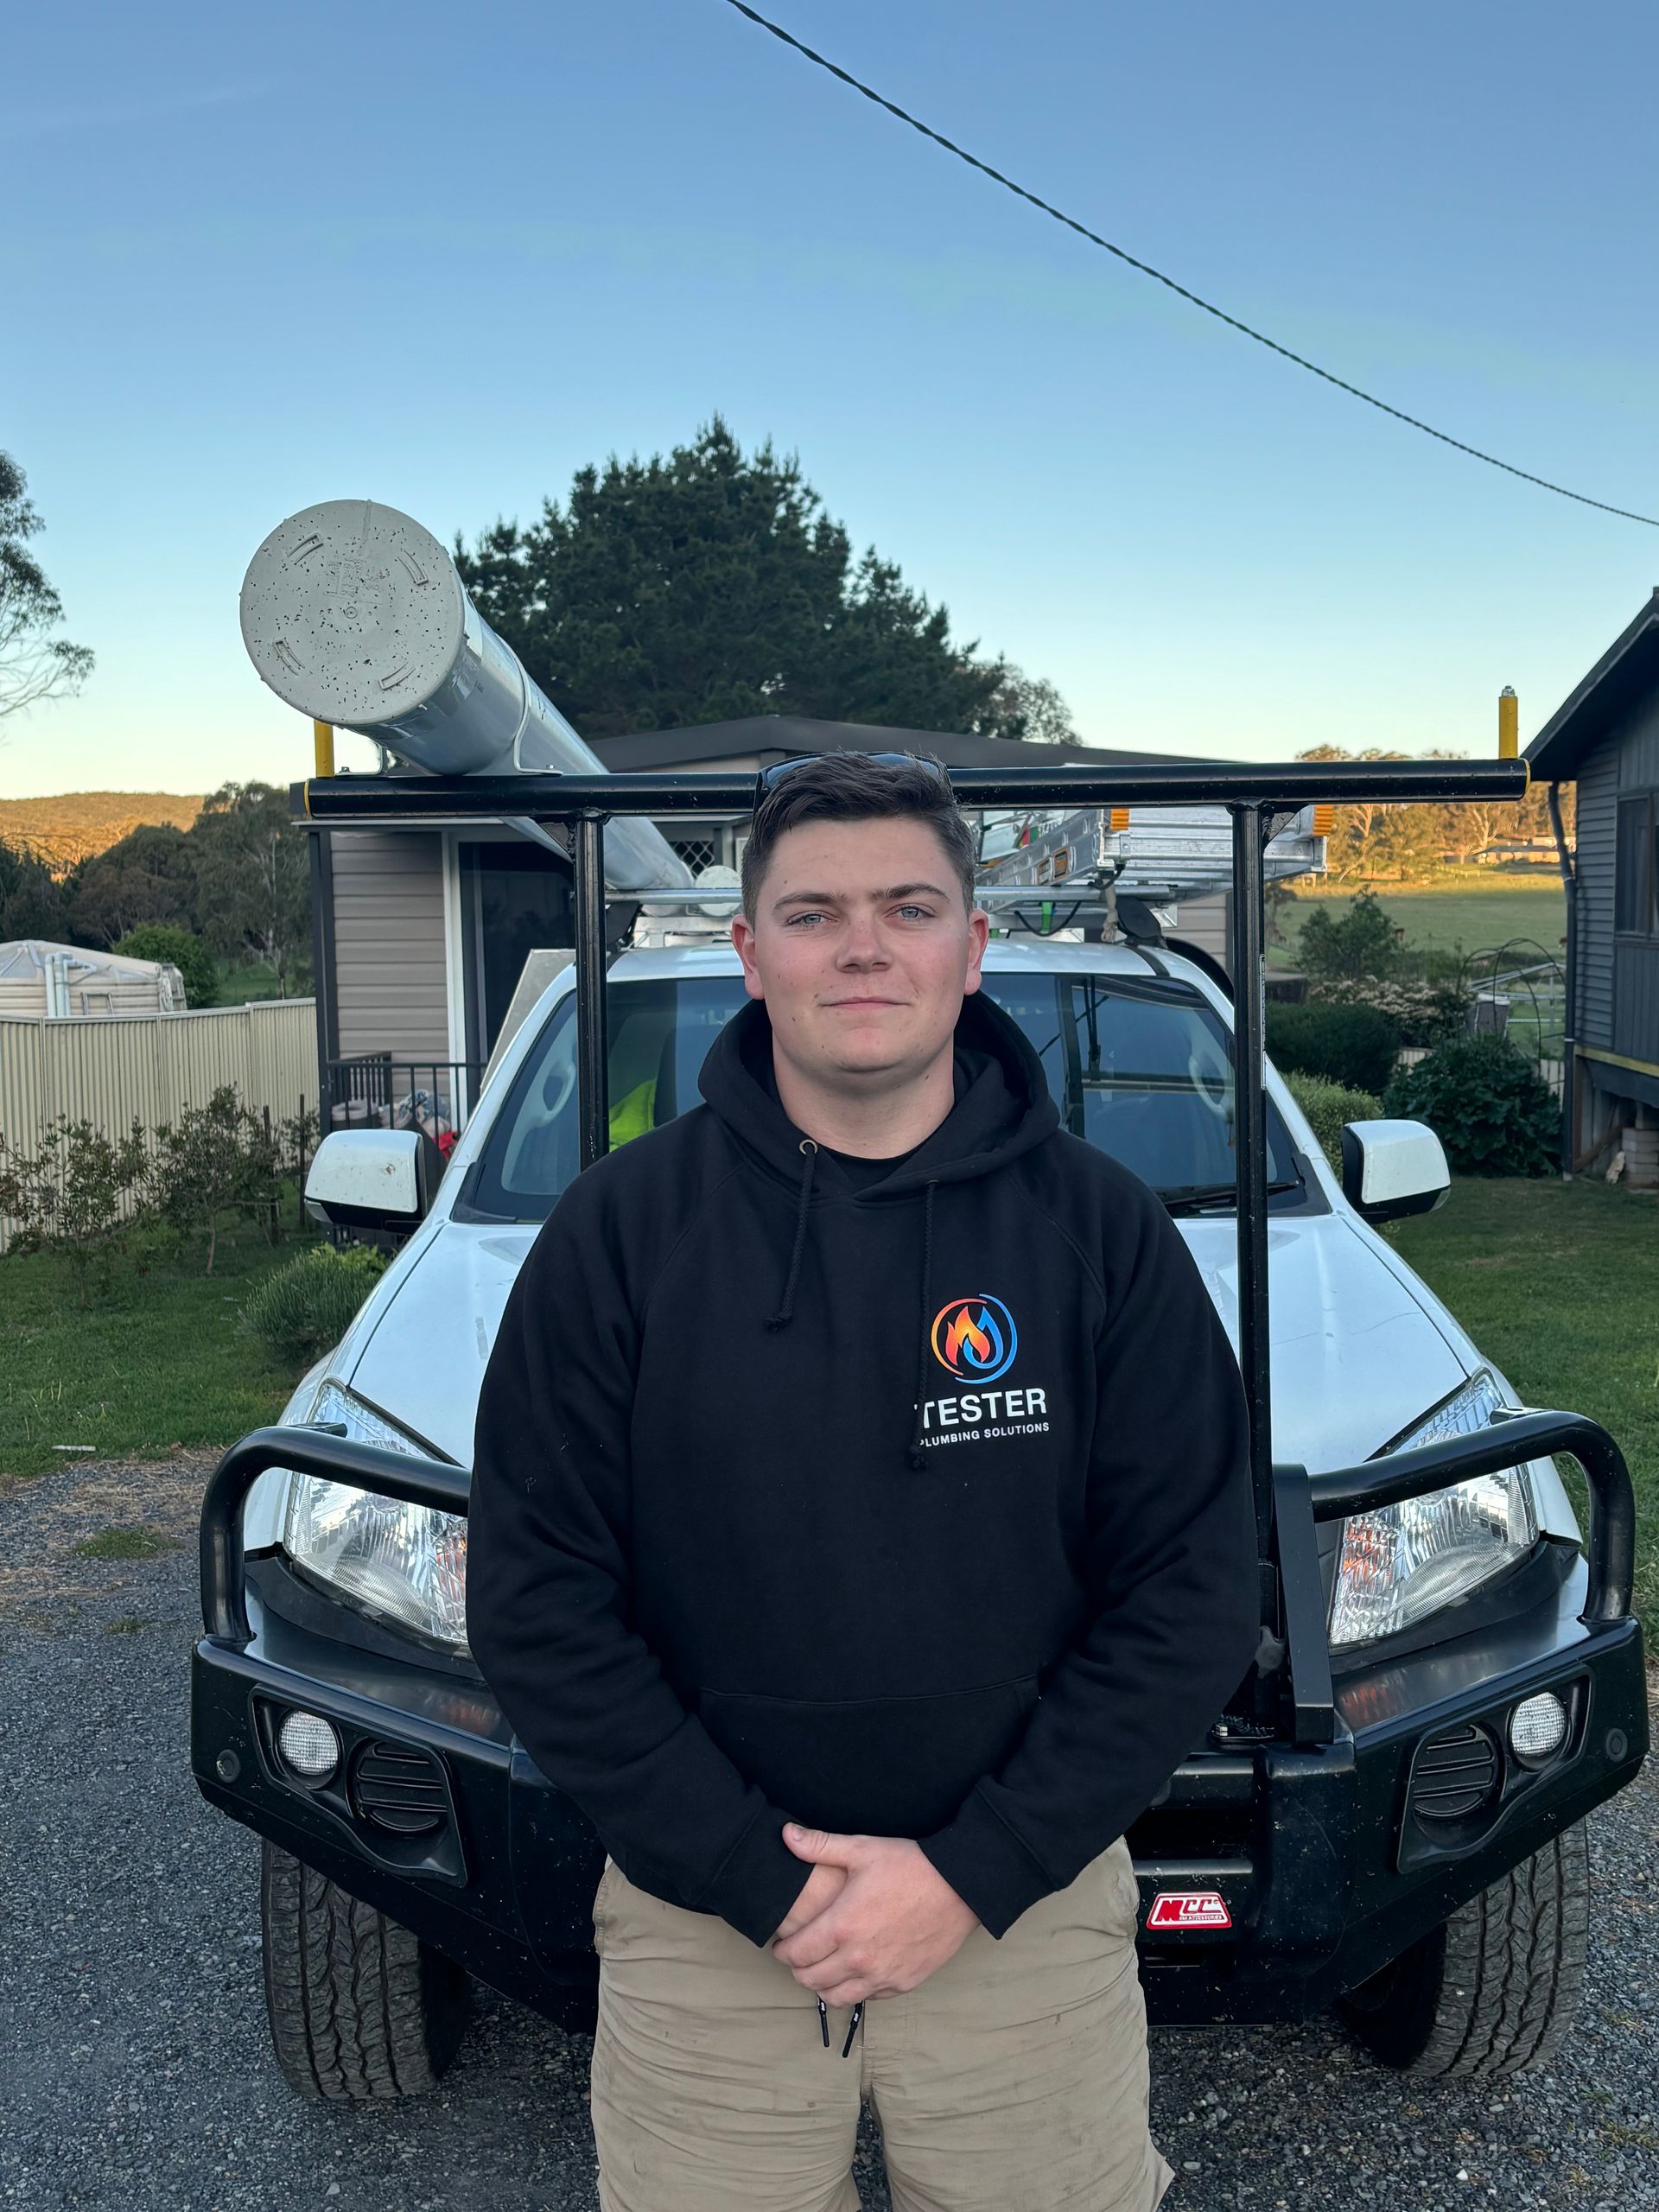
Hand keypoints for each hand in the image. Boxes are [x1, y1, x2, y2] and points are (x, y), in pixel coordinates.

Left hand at [770, 1825, 978, 2005]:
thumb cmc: (910, 1865)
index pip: (796, 1953)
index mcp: (842, 1926)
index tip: (781, 1943)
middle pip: (810, 1980)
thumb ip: (819, 1845)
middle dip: (797, 1969)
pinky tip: (855, 1971)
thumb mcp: (862, 1848)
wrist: (959, 1886)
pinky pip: (868, 1998)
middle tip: (799, 1955)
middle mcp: (859, 1958)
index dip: (782, 1951)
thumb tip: (786, 1834)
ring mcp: (882, 1975)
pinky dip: (854, 1989)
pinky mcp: (903, 1983)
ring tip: (822, 1968)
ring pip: (837, 1997)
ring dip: (823, 1985)